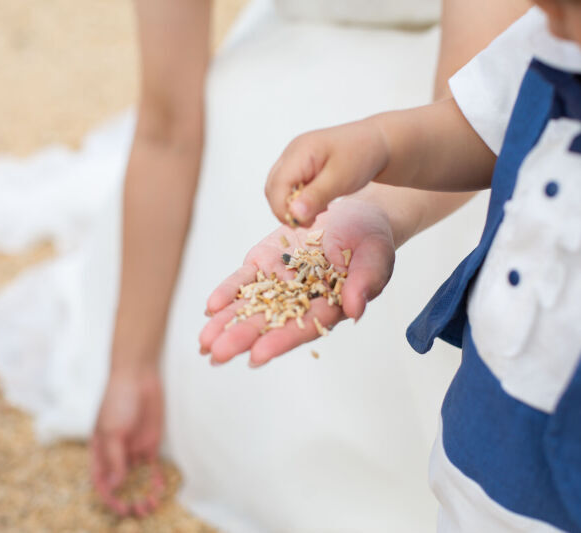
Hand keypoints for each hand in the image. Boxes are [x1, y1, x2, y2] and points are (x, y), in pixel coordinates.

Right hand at [90, 364, 163, 516]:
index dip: (108, 497)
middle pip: (119, 485)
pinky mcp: (150, 444)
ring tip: (150, 504)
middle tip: (139, 510)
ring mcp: (133, 450)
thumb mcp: (111, 430)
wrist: (138, 376)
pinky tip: (160, 489)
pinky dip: (155, 480)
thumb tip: (117, 484)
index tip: (120, 508)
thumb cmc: (117, 400)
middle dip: (127, 500)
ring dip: (142, 494)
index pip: (100, 481)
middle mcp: (115, 454)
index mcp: (99, 451)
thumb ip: (114, 458)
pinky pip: (152, 468)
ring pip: (136, 480)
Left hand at [199, 196, 395, 366]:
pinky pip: (244, 279)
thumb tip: (355, 310)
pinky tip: (210, 308)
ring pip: (250, 305)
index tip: (256, 356)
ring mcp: (280, 282)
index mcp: (328, 308)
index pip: (302, 328)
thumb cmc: (371, 241)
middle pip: (269, 322)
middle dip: (242, 338)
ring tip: (203, 343)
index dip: (280, 341)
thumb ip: (366, 282)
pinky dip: (227, 293)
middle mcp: (300, 301)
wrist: (355, 215)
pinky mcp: (265, 262)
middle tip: (216, 355)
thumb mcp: (376, 257)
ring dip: (226, 324)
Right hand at [264, 119, 387, 227]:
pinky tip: (318, 205)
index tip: (300, 224)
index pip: (277, 185)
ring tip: (315, 214)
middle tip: (307, 223)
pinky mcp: (301, 165)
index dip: (282, 208)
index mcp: (300, 151)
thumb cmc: (362, 156)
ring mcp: (295, 157)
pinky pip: (290, 186)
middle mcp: (292, 152)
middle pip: (273, 187)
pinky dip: (299, 199)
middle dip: (285, 209)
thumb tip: (294, 214)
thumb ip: (316, 196)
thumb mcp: (341, 179)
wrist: (377, 143)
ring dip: (292, 205)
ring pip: (279, 188)